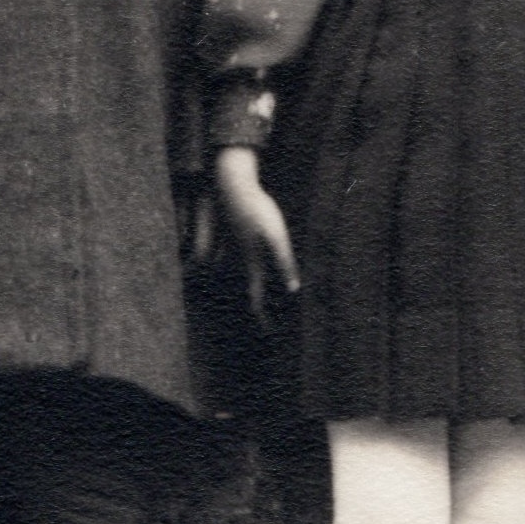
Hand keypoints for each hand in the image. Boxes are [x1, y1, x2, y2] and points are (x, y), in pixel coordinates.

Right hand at [213, 145, 298, 318]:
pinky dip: (244, 275)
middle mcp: (237, 262)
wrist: (233, 186)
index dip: (262, 321)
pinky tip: (250, 273)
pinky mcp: (233, 240)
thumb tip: (292, 290)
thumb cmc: (257, 211)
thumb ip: (283, 263)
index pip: (255, 301)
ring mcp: (232, 252)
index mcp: (250, 265)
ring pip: (237, 281)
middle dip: (257, 311)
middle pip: (247, 293)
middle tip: (267, 328)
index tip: (270, 337)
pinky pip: (235, 265)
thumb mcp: (275, 237)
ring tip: (261, 305)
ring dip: (250, 293)